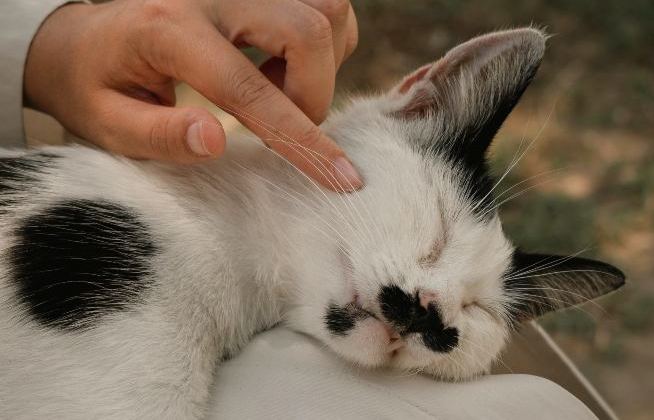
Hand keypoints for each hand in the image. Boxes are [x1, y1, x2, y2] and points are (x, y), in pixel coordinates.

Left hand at [23, 0, 361, 191]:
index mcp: (168, 29)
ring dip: (319, 67)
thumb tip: (215, 142)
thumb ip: (159, 135)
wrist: (89, 37)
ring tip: (273, 90)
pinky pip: (325, 8)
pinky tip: (277, 68)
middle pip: (307, 32)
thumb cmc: (99, 85)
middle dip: (314, 95)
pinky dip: (319, 48)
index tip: (340, 177)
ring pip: (327, 13)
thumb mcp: (108, 122)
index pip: (247, 88)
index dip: (299, 137)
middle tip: (278, 127)